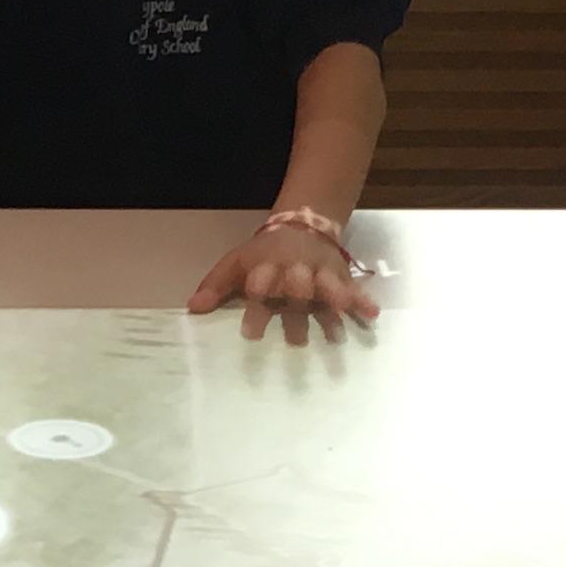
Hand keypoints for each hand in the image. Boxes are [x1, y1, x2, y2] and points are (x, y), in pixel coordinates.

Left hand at [189, 216, 378, 342]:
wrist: (302, 223)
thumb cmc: (264, 253)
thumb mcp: (236, 262)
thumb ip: (217, 285)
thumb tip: (193, 308)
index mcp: (267, 266)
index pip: (260, 283)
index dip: (257, 302)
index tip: (251, 332)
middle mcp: (294, 269)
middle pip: (296, 287)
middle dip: (297, 309)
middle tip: (296, 342)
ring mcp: (320, 273)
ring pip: (326, 286)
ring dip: (332, 303)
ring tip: (336, 327)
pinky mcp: (340, 276)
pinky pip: (353, 288)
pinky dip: (362, 301)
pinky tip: (372, 316)